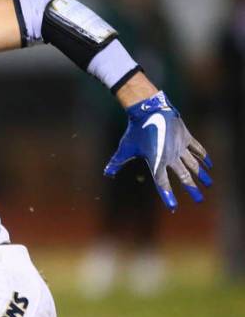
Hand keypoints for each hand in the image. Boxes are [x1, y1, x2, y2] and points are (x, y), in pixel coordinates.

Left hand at [105, 91, 211, 210]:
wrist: (149, 109)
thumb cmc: (136, 130)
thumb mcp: (125, 148)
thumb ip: (116, 162)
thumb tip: (106, 173)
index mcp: (156, 161)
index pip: (162, 183)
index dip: (167, 195)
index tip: (173, 207)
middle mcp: (171, 156)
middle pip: (183, 176)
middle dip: (192, 189)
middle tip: (200, 200)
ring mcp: (180, 146)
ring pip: (193, 164)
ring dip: (201, 175)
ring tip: (209, 184)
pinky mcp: (186, 137)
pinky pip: (197, 149)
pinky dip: (204, 157)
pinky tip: (209, 165)